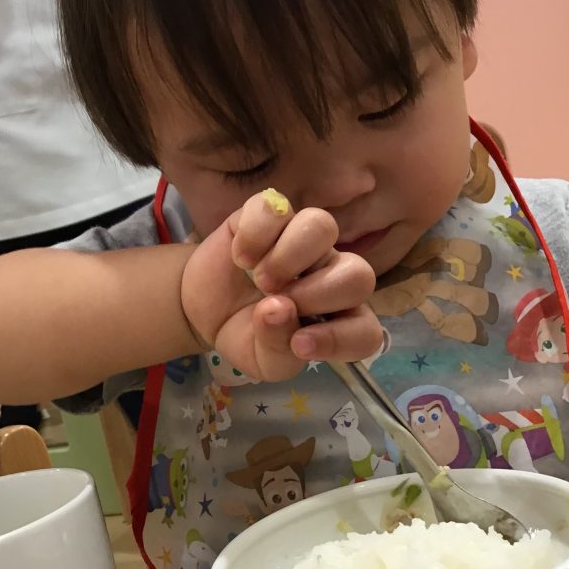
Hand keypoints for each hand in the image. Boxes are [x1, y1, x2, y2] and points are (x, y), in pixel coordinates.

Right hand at [181, 191, 381, 381]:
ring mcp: (302, 240)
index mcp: (337, 318)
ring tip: (261, 279)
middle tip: (276, 304)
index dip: (339, 339)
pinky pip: (275, 206)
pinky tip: (240, 257)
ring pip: (323, 225)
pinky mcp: (269, 217)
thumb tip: (277, 308)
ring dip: (290, 257)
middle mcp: (329, 274)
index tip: (298, 346)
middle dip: (316, 294)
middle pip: (358, 273)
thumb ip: (277, 347)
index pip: (364, 331)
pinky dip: (255, 233)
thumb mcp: (260, 361)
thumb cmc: (243, 336)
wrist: (203, 311)